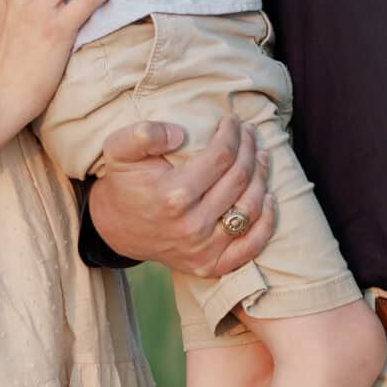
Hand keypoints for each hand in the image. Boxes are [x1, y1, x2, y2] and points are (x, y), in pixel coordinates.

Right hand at [87, 112, 273, 277]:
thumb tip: (180, 134)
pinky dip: (267, 223)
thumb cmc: (124, 183)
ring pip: (250, 208)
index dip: (232, 134)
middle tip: (249, 133)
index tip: (232, 121)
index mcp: (173, 195)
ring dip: (262, 178)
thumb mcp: (118, 149)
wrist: (116, 227)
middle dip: (249, 149)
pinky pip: (251, 247)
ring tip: (261, 156)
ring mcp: (203, 249)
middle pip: (239, 179)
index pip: (221, 157)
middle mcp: (192, 225)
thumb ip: (143, 134)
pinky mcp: (210, 265)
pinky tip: (271, 198)